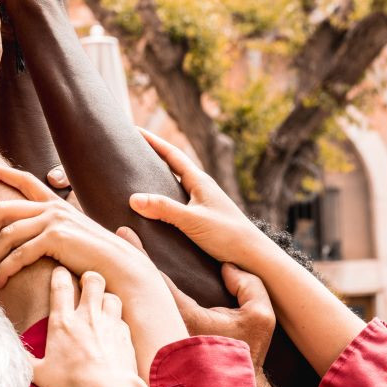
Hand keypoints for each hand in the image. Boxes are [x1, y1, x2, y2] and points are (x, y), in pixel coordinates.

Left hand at [0, 163, 186, 380]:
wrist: (122, 269)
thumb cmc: (97, 259)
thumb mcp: (73, 238)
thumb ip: (54, 232)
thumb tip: (38, 235)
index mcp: (56, 204)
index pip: (23, 180)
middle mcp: (53, 207)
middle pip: (2, 211)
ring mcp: (54, 220)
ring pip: (6, 235)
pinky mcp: (56, 238)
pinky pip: (19, 253)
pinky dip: (4, 268)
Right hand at [31, 268, 154, 386]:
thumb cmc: (73, 384)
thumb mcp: (41, 374)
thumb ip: (26, 359)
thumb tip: (13, 351)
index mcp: (63, 322)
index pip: (61, 285)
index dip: (59, 274)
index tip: (59, 273)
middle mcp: (87, 316)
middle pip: (92, 280)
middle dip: (89, 278)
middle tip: (85, 285)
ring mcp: (108, 323)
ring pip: (111, 295)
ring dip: (105, 298)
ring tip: (100, 305)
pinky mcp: (124, 334)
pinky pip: (122, 318)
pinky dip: (117, 320)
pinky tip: (112, 329)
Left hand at [116, 227, 274, 369]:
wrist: (234, 385)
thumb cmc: (246, 351)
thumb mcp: (260, 317)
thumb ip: (248, 285)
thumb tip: (226, 266)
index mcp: (187, 317)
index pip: (156, 279)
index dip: (139, 253)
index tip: (124, 233)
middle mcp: (167, 328)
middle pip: (136, 290)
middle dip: (123, 264)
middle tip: (109, 240)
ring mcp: (160, 338)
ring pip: (134, 305)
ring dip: (122, 283)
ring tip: (107, 257)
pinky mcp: (158, 344)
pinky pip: (139, 316)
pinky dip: (130, 299)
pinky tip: (120, 283)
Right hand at [129, 129, 266, 268]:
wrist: (254, 256)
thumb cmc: (228, 235)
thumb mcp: (192, 220)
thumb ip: (163, 209)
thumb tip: (133, 198)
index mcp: (199, 181)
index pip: (172, 154)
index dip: (153, 141)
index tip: (135, 130)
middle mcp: (201, 187)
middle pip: (173, 166)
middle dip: (153, 156)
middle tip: (132, 150)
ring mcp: (203, 202)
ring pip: (175, 184)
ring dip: (158, 178)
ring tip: (137, 176)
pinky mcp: (203, 216)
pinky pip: (178, 200)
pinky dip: (164, 197)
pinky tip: (155, 206)